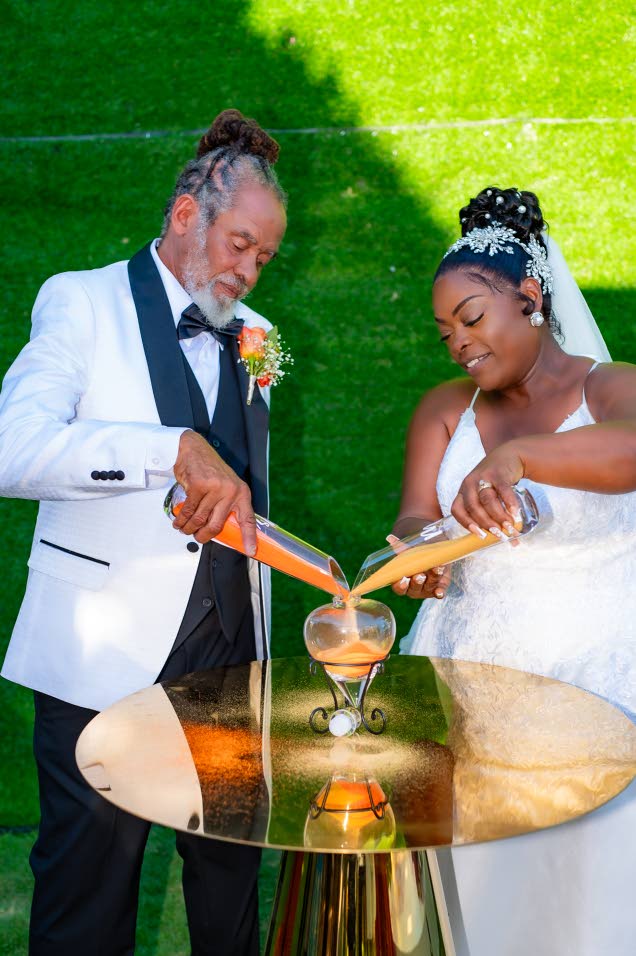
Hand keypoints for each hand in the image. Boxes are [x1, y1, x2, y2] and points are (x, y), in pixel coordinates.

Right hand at [172, 431, 256, 552]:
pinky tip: (178, 520)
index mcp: (241, 492)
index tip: (251, 551)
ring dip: (189, 528)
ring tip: (184, 528)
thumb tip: (221, 529)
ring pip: (200, 519)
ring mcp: (215, 488)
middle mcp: (230, 491)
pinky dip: (181, 519)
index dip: (249, 537)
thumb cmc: (209, 469)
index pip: (248, 519)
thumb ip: (226, 505)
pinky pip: (188, 511)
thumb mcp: (226, 486)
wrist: (193, 449)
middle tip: (198, 537)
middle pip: (216, 525)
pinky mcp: (198, 486)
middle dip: (203, 536)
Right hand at [386, 534, 451, 599]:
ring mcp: (426, 590)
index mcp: (402, 582)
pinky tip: (439, 592)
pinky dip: (439, 592)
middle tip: (420, 575)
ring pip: (428, 586)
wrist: (434, 557)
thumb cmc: (417, 558)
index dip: (400, 585)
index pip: (398, 588)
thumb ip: (400, 548)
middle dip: (417, 581)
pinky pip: (439, 593)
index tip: (403, 579)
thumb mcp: (409, 553)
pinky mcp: (439, 588)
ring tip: (437, 567)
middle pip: (413, 588)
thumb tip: (390, 538)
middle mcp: (413, 589)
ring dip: (432, 577)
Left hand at [452, 442, 524, 537]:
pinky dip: (509, 503)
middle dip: (487, 523)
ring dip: (499, 516)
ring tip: (510, 526)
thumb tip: (506, 539)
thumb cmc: (495, 482)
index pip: (457, 510)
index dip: (465, 523)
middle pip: (473, 507)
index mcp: (463, 492)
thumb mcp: (486, 494)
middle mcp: (469, 484)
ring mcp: (483, 477)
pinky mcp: (498, 473)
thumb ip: (491, 514)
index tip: (479, 534)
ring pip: (487, 500)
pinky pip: (503, 490)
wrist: (509, 456)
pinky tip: (516, 512)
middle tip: (499, 534)